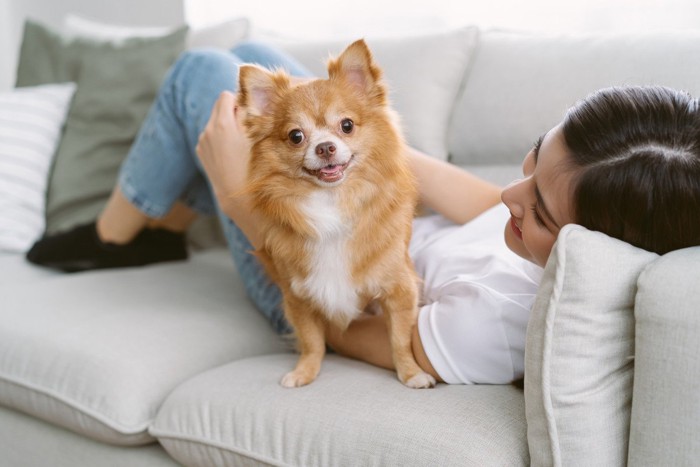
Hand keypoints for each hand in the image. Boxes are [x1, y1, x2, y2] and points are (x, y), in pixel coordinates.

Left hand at [196, 91, 262, 246]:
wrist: (237, 196)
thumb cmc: (253, 167)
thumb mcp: (257, 138)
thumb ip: (251, 115)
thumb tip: (250, 99)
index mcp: (222, 123)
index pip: (227, 96)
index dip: (240, 102)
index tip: (249, 113)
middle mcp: (208, 130)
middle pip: (219, 106)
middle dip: (233, 112)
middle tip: (247, 126)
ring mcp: (202, 141)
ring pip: (215, 122)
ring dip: (227, 125)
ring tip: (240, 143)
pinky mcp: (201, 151)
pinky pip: (211, 135)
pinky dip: (220, 138)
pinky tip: (230, 153)